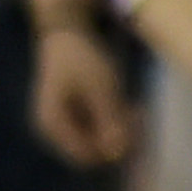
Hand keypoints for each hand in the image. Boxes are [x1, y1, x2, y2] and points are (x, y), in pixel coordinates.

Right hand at [32, 26, 135, 168]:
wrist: (69, 33)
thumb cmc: (81, 57)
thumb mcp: (101, 87)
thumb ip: (109, 120)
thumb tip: (117, 154)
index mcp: (53, 124)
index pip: (86, 157)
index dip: (113, 149)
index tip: (134, 128)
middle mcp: (55, 130)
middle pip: (95, 151)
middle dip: (120, 138)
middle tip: (138, 114)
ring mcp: (67, 125)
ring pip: (101, 142)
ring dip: (122, 130)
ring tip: (136, 109)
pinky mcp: (79, 118)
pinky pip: (102, 131)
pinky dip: (117, 122)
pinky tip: (130, 107)